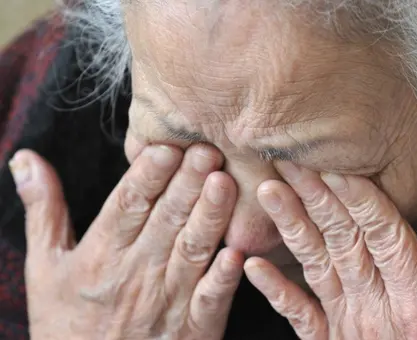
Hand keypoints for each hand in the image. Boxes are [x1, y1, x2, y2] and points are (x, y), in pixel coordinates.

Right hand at [10, 145, 241, 339]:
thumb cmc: (67, 323)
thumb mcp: (45, 268)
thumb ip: (43, 211)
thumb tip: (26, 159)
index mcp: (100, 256)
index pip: (126, 206)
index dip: (146, 177)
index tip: (165, 147)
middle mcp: (135, 274)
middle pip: (165, 220)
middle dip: (187, 184)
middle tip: (208, 150)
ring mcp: (166, 301)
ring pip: (191, 250)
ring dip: (210, 217)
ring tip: (225, 183)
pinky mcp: (193, 327)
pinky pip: (209, 300)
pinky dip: (223, 279)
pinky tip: (237, 253)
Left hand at [245, 163, 416, 339]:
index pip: (385, 237)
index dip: (360, 199)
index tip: (337, 163)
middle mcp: (377, 312)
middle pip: (344, 243)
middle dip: (316, 197)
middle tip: (289, 158)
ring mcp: (349, 331)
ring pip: (316, 268)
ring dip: (291, 228)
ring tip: (268, 192)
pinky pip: (299, 318)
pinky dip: (275, 291)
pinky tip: (252, 266)